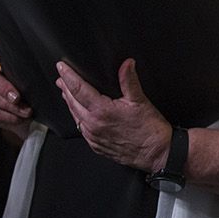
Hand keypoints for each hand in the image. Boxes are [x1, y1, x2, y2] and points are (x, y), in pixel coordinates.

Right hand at [0, 41, 32, 136]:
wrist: (32, 108)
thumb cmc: (33, 83)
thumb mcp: (34, 72)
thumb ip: (33, 65)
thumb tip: (53, 64)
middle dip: (3, 88)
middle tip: (17, 97)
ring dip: (10, 106)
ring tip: (27, 111)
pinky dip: (9, 117)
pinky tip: (20, 118)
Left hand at [55, 58, 171, 172]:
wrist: (157, 153)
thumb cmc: (150, 130)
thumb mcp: (140, 100)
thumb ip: (129, 80)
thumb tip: (127, 64)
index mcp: (102, 111)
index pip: (78, 89)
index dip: (68, 76)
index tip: (61, 67)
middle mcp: (94, 125)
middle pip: (72, 103)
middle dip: (65, 88)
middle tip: (61, 78)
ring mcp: (94, 137)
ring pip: (75, 117)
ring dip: (70, 103)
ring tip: (67, 93)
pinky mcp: (97, 146)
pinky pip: (82, 130)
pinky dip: (78, 118)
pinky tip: (80, 114)